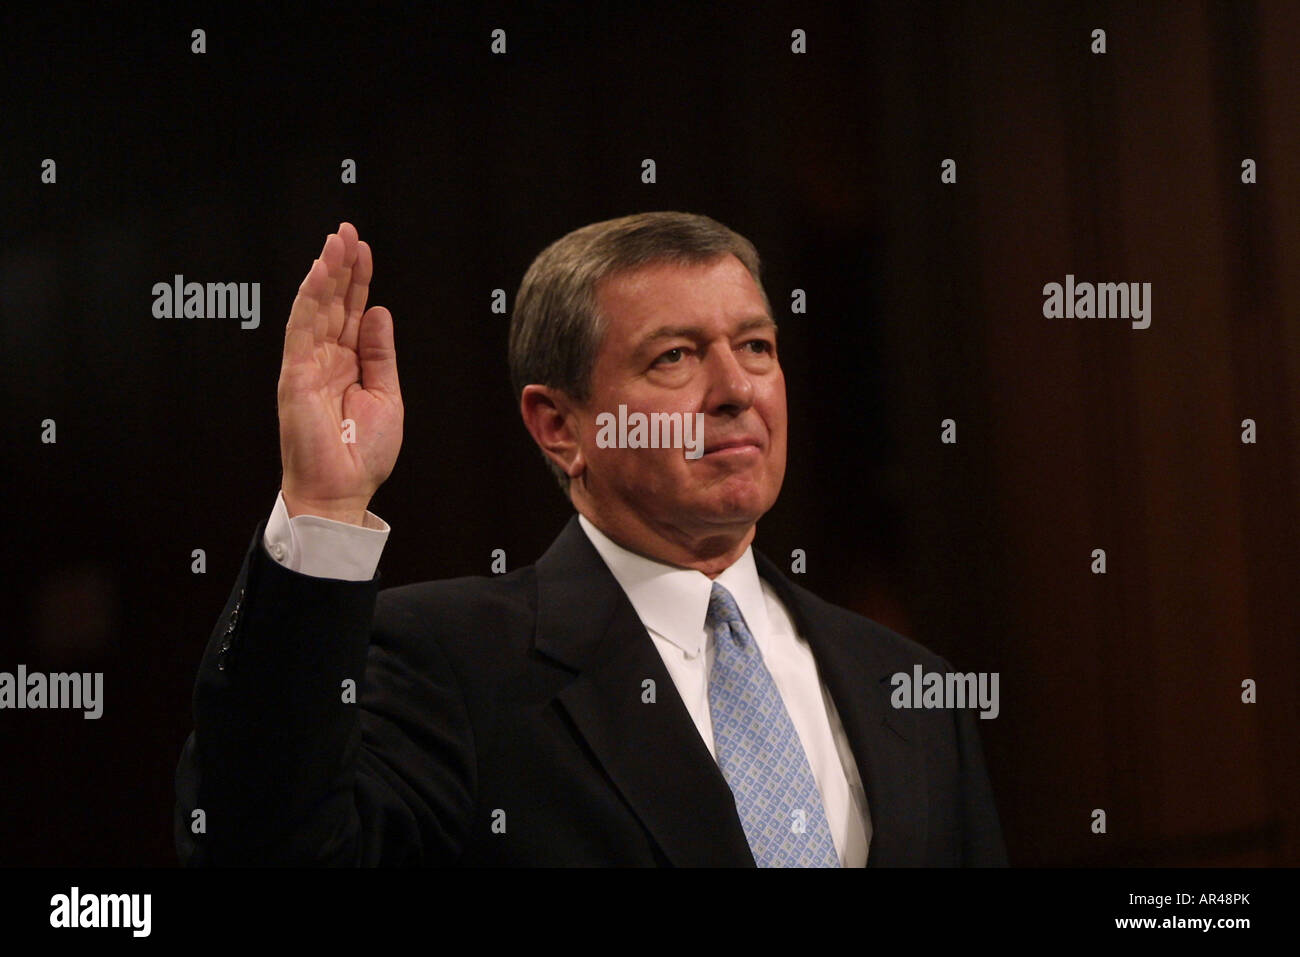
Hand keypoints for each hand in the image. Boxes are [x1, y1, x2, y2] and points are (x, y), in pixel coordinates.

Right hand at [277, 223, 402, 525]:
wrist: (342, 490)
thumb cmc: (360, 454)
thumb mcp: (386, 396)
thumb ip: (380, 353)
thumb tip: (379, 312)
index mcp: (347, 365)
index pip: (352, 313)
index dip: (358, 281)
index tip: (364, 250)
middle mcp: (325, 360)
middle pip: (333, 303)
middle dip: (341, 266)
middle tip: (348, 232)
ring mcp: (307, 365)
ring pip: (316, 308)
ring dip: (326, 273)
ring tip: (337, 242)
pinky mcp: (294, 374)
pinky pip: (300, 328)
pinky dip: (309, 299)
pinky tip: (319, 273)